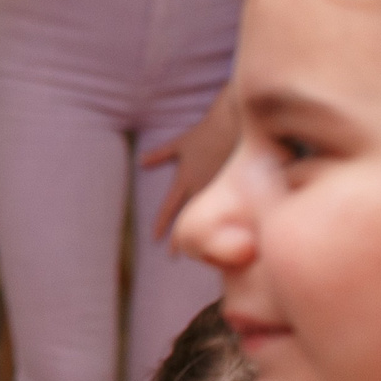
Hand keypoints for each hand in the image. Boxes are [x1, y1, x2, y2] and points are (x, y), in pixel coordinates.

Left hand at [144, 92, 238, 240]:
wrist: (236, 124)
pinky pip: (232, 209)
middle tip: (174, 256)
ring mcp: (222, 189)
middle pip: (189, 219)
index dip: (161, 224)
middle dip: (181, 238)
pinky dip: (229, 222)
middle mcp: (203, 188)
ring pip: (211, 218)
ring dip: (206, 233)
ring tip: (202, 251)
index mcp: (186, 180)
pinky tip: (234, 236)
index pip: (169, 208)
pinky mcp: (240, 187)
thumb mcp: (180, 145)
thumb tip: (141, 161)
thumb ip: (160, 155)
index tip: (154, 240)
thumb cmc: (206, 133)